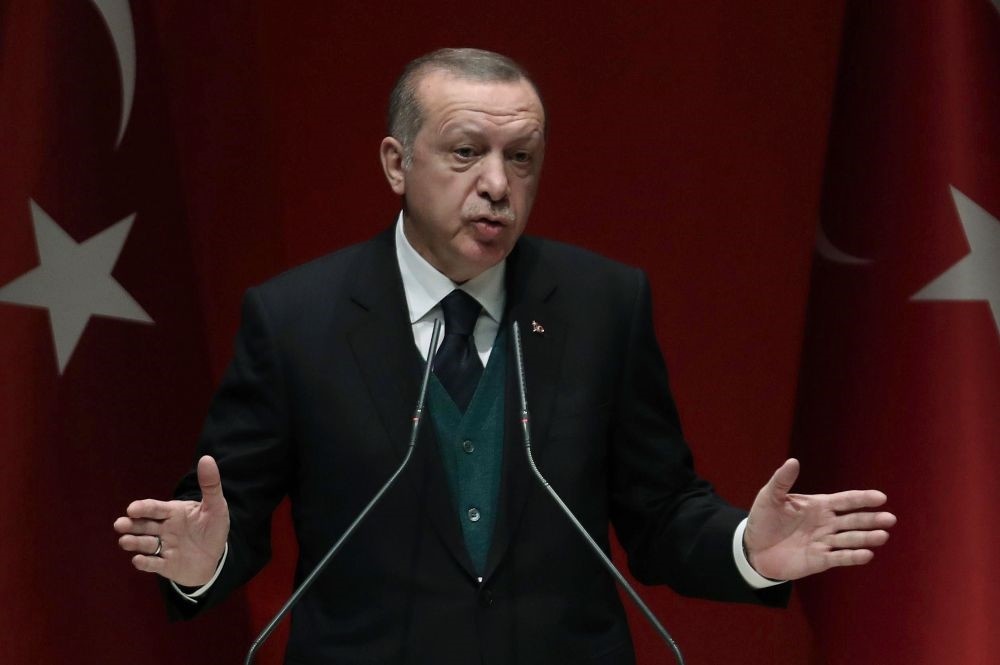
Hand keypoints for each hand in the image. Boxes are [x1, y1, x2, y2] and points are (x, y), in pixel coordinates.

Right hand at [114, 455, 229, 586]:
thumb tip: (207, 458)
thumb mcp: (215, 506)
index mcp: (172, 512)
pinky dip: (145, 563)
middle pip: (143, 526)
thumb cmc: (212, 528)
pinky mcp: (165, 565)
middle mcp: (164, 529)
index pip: (155, 508)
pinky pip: (153, 564)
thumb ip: (210, 485)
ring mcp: (163, 548)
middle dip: (131, 525)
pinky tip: (138, 560)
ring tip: (124, 541)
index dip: (143, 508)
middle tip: (120, 524)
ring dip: (134, 543)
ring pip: (145, 544)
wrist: (216, 556)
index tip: (132, 509)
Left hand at [743, 458, 895, 580]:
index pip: (845, 501)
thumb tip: (793, 461)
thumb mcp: (770, 497)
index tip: (881, 497)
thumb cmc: (764, 519)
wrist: (753, 548)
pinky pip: (839, 557)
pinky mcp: (820, 560)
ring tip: (883, 535)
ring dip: (866, 538)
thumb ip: (782, 481)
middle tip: (890, 519)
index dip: (862, 499)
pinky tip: (867, 554)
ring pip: (850, 539)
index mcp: (819, 506)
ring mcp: (825, 542)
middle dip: (871, 520)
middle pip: (853, 520)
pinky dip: (853, 556)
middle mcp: (826, 523)